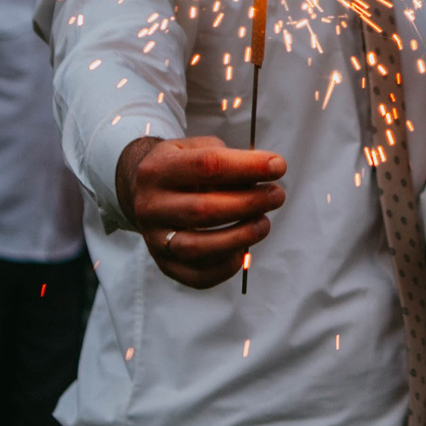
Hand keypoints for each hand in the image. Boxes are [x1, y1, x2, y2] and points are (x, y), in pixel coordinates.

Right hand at [119, 135, 286, 288]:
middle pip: (203, 210)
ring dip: (240, 237)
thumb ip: (231, 158)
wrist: (147, 192)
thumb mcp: (200, 149)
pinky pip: (196, 276)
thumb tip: (268, 172)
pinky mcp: (163, 264)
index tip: (278, 166)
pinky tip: (243, 250)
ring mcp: (154, 238)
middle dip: (249, 203)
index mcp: (158, 169)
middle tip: (277, 195)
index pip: (207, 166)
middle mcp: (150, 205)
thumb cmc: (185, 168)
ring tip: (264, 224)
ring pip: (198, 247)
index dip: (248, 167)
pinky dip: (226, 267)